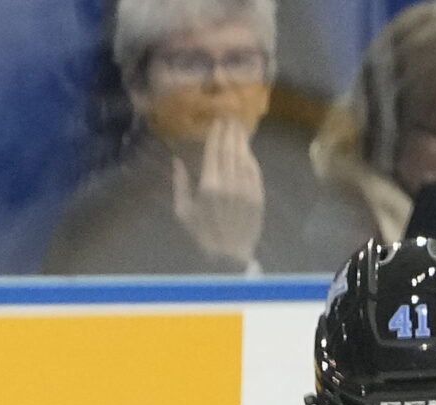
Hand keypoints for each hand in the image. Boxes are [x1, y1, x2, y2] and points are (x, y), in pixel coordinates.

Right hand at [172, 117, 265, 266]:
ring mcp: (247, 189)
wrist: (229, 256)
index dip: (217, 133)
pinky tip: (247, 149)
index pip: (215, 150)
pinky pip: (255, 171)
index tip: (218, 120)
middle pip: (231, 149)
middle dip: (231, 131)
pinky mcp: (258, 196)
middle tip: (231, 116)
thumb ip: (180, 184)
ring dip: (242, 140)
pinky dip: (251, 157)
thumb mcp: (183, 211)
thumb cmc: (202, 234)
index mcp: (209, 185)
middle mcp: (230, 183)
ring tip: (239, 127)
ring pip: (245, 157)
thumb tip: (177, 161)